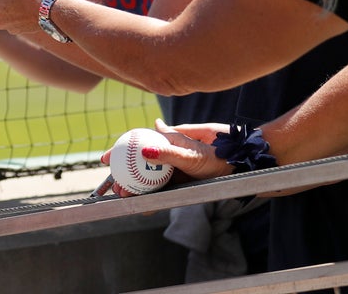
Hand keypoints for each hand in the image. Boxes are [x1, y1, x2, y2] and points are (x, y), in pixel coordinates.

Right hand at [96, 119, 230, 196]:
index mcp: (168, 141)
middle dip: (124, 174)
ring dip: (135, 187)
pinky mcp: (181, 184)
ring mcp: (174, 170)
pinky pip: (161, 191)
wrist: (241, 168)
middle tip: (115, 186)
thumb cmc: (218, 155)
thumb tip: (144, 148)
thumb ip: (168, 153)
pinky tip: (144, 206)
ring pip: (148, 179)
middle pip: (139, 164)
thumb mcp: (191, 154)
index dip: (121, 150)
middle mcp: (168, 154)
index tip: (106, 159)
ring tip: (125, 196)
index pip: (138, 143)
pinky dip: (150, 198)